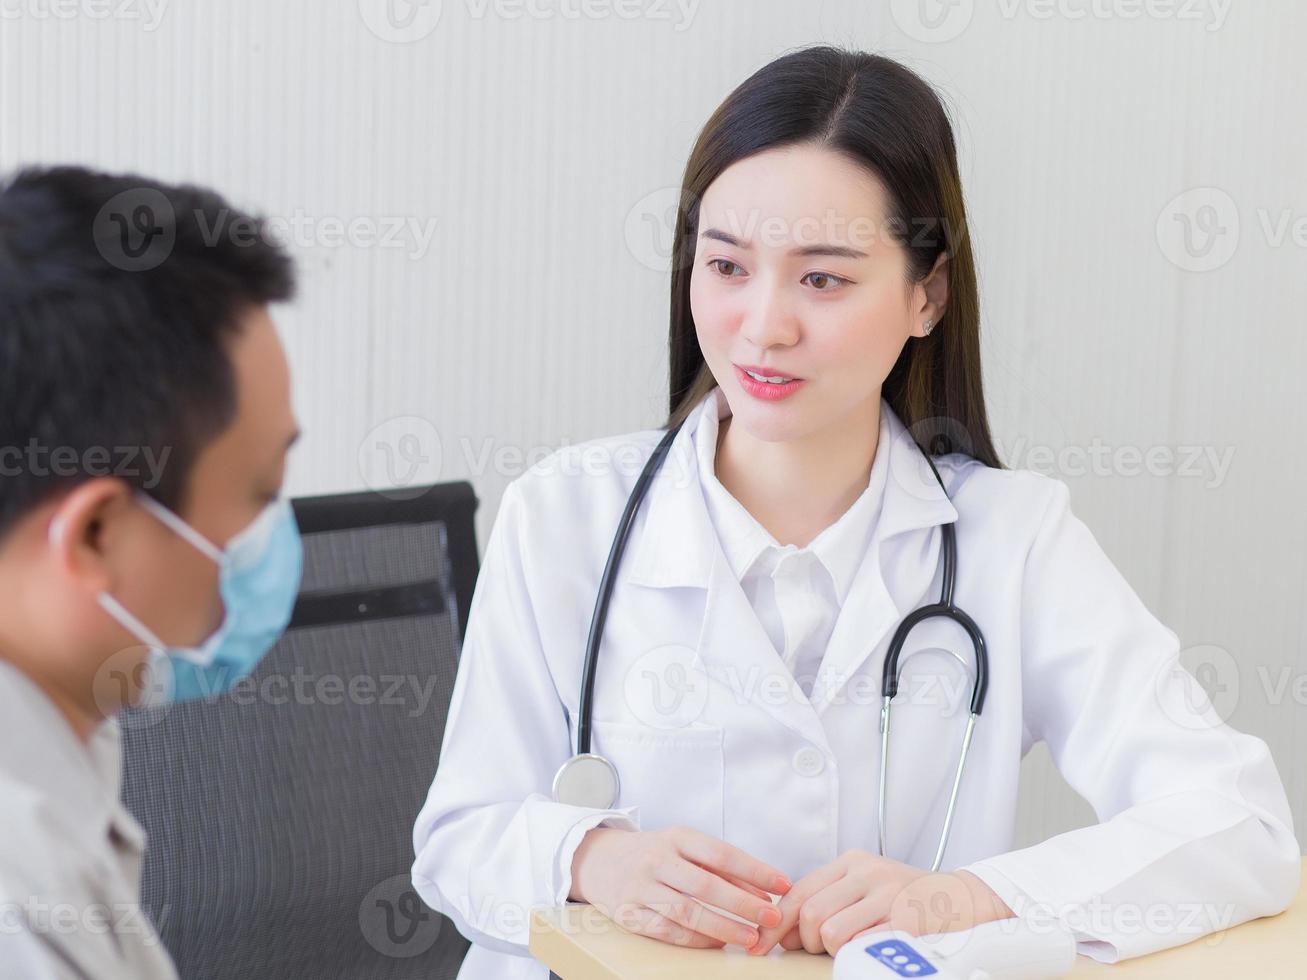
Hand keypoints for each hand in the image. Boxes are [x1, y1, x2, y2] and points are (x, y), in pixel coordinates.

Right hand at [569, 824, 791, 948]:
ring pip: (686, 911)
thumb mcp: (685, 848)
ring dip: (723, 926)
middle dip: (743, 903)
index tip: (782, 883)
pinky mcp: (629, 913)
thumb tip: (763, 890)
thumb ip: (722, 868)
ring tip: (750, 937)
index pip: (721, 853)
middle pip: (706, 885)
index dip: (754, 870)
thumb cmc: (654, 853)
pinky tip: (717, 943)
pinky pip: (667, 930)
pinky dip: (695, 939)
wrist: (598, 859)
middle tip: (772, 916)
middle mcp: (657, 860)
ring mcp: (641, 887)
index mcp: (677, 838)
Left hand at [745, 850, 1013, 956]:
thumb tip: (784, 931)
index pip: (799, 891)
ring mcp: (890, 895)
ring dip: (833, 952)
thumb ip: (830, 901)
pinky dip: (857, 955)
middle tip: (823, 950)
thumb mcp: (869, 888)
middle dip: (807, 942)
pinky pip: (862, 945)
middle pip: (810, 914)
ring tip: (852, 949)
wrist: (968, 902)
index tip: (762, 945)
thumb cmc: (911, 901)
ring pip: (831, 932)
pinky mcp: (908, 922)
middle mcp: (869, 873)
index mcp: (854, 862)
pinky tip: (868, 951)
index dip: (777, 923)